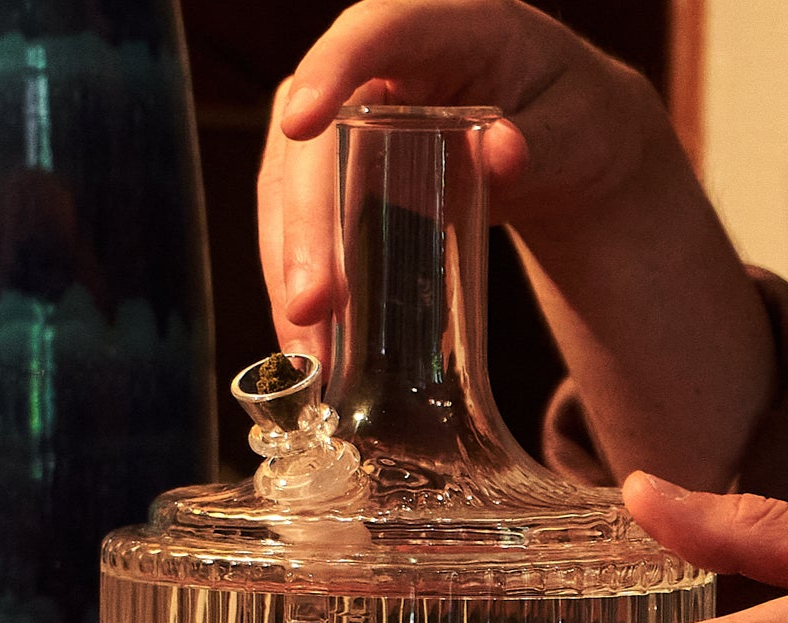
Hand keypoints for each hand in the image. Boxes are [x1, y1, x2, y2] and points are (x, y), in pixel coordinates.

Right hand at [258, 0, 666, 362]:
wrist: (558, 145)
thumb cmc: (571, 121)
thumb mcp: (577, 128)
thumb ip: (544, 141)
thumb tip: (501, 154)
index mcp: (443, 25)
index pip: (372, 32)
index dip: (331, 71)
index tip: (300, 123)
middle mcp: (376, 67)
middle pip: (315, 141)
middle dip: (304, 226)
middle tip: (311, 304)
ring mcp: (345, 119)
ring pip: (289, 189)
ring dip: (287, 271)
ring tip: (304, 347)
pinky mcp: (335, 171)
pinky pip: (297, 222)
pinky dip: (297, 280)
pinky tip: (305, 339)